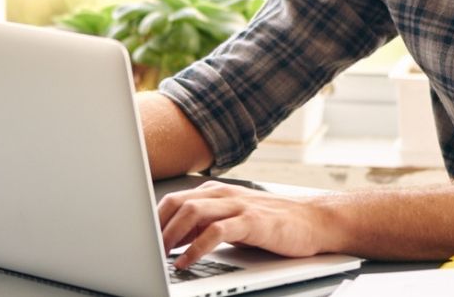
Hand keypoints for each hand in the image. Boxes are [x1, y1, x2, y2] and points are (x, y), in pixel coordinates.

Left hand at [158, 181, 327, 268]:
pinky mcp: (252, 222)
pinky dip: (196, 248)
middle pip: (178, 203)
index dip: (153, 218)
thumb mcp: (233, 219)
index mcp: (216, 192)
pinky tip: (186, 261)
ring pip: (192, 212)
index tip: (138, 237)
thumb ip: (204, 224)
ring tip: (158, 255)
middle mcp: (223, 194)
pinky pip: (215, 232)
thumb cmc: (274, 222)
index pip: (174, 199)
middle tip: (143, 248)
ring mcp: (238, 206)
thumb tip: (172, 239)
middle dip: (156, 226)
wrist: (315, 220)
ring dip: (171, 235)